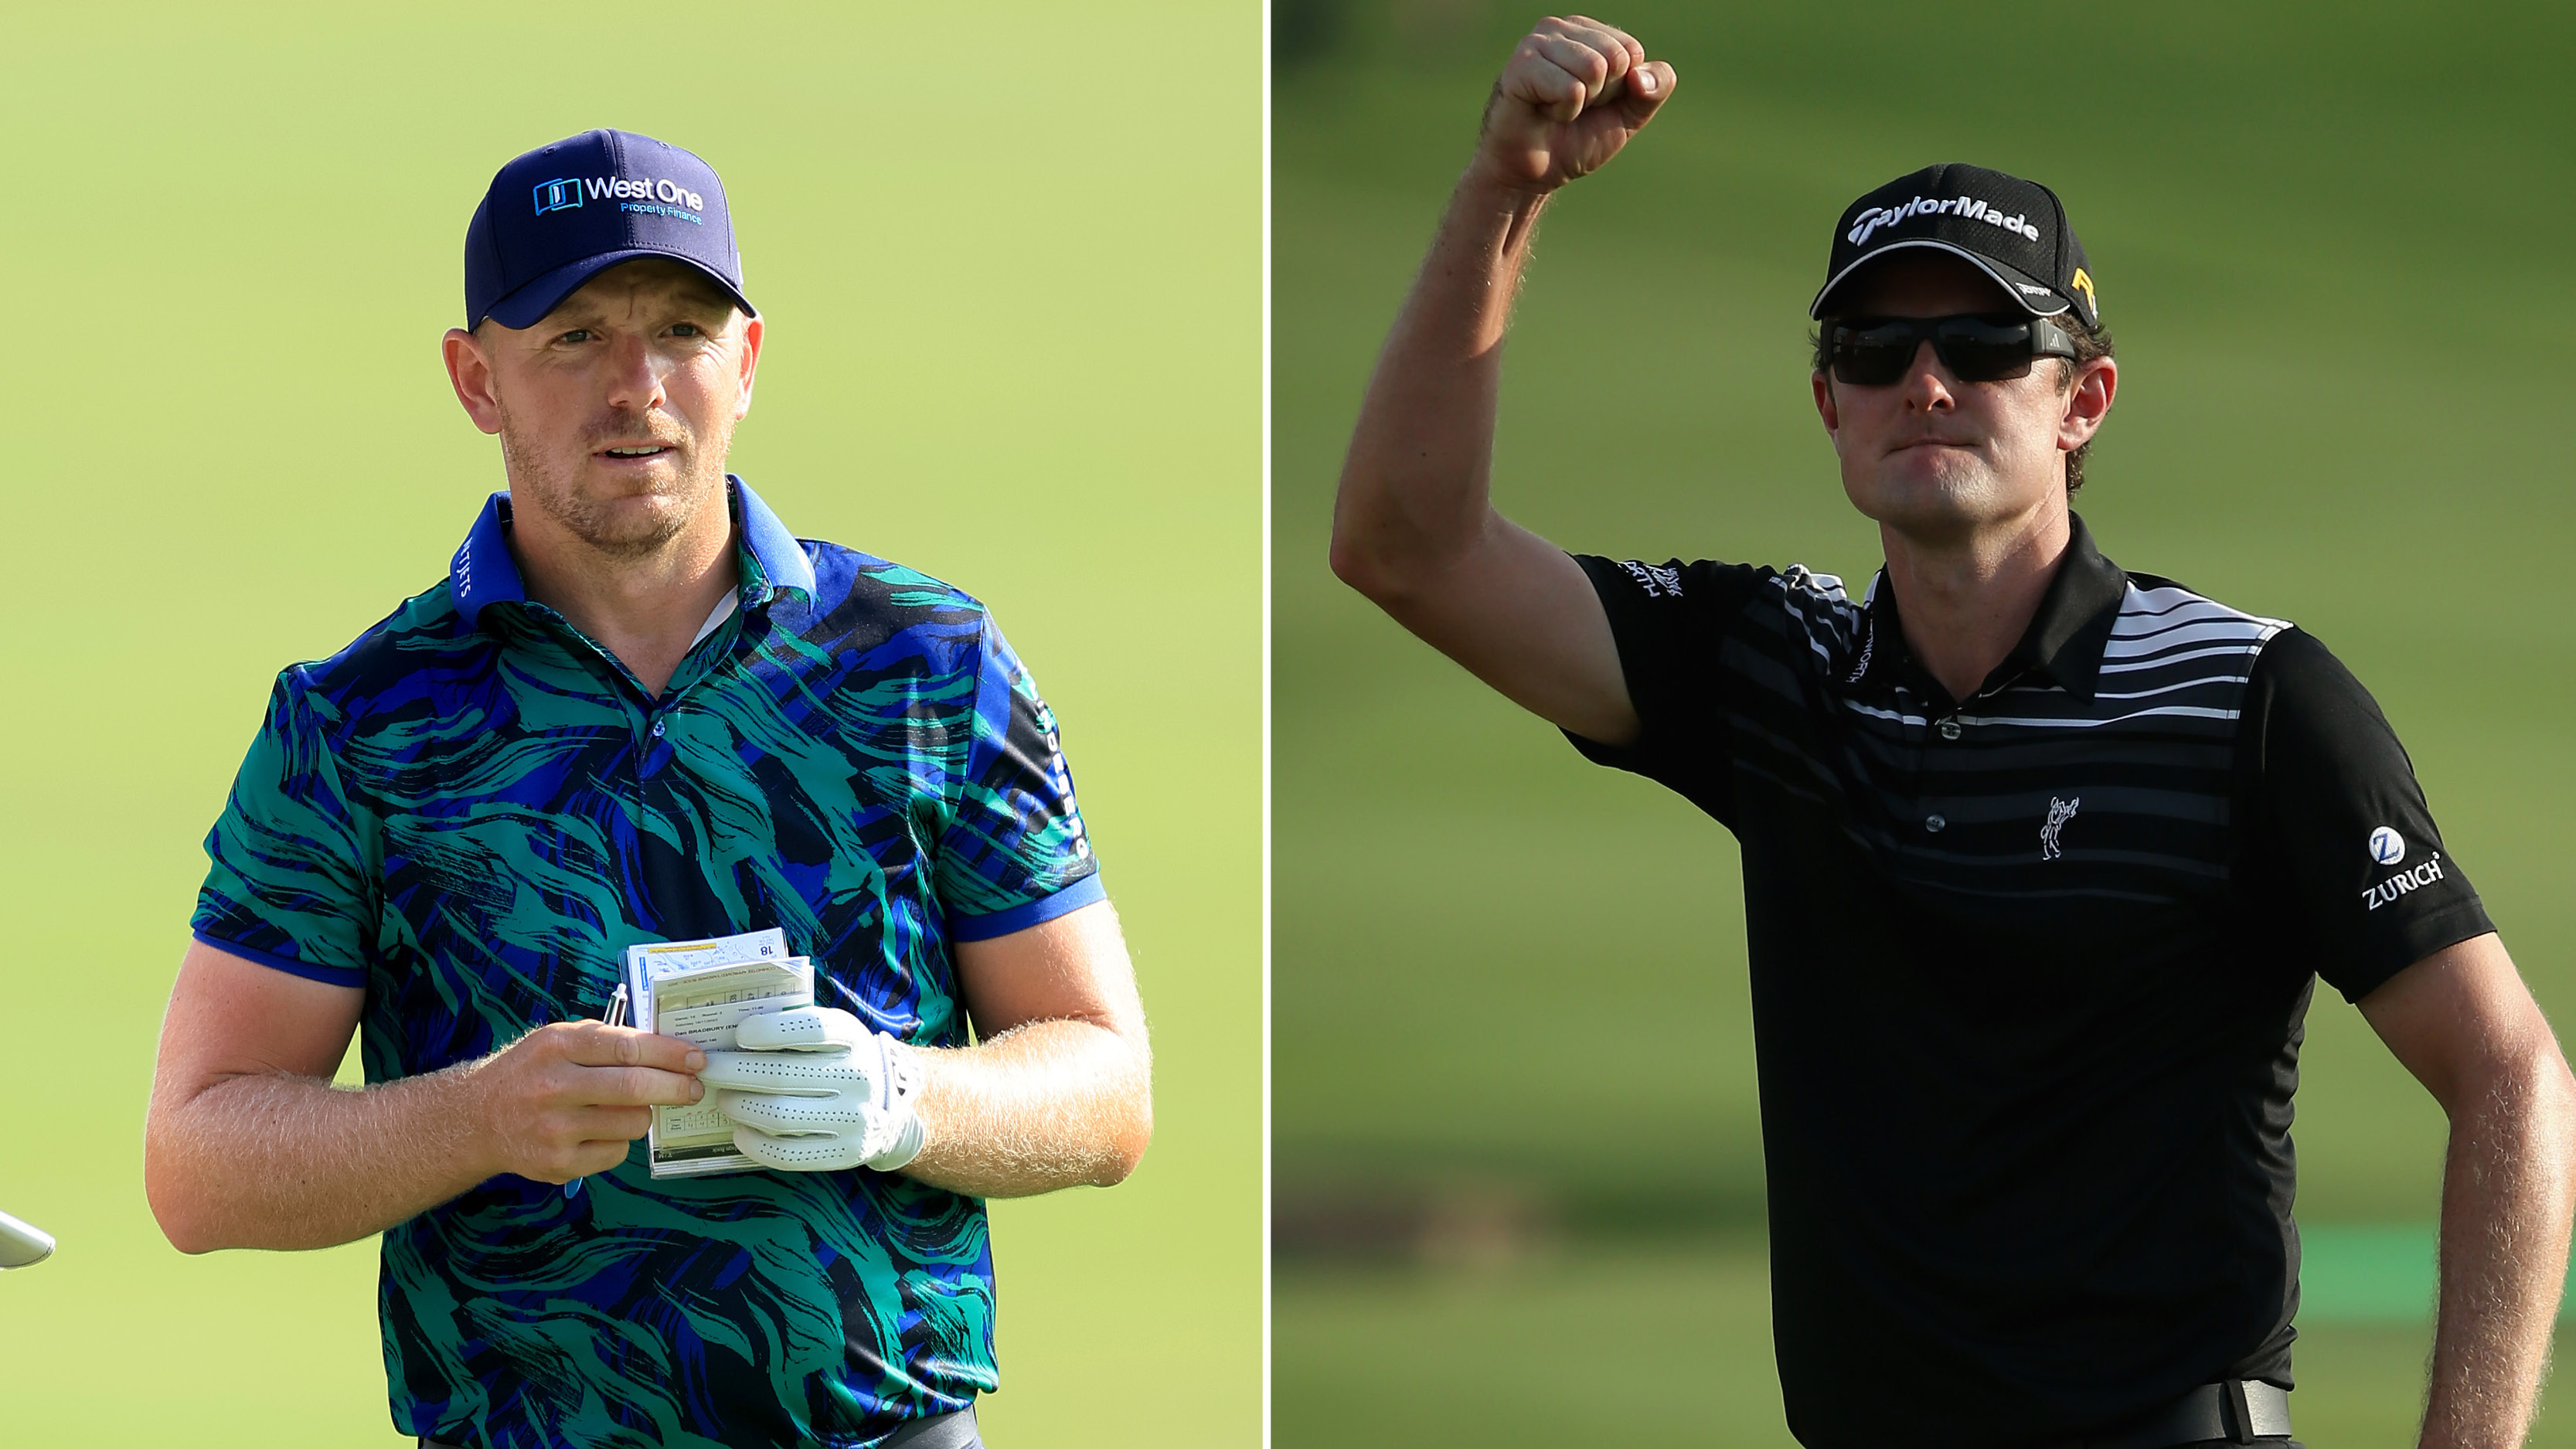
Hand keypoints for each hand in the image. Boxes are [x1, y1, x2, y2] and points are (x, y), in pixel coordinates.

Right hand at [471, 1022, 705, 1183]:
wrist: (474, 1120)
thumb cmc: (529, 1073)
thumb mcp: (556, 1041)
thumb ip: (604, 1041)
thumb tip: (667, 1049)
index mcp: (557, 1046)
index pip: (627, 1047)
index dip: (670, 1053)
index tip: (696, 1058)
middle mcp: (553, 1087)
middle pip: (635, 1088)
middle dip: (676, 1088)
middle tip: (694, 1088)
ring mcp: (554, 1129)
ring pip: (633, 1123)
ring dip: (643, 1115)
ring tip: (628, 1108)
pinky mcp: (557, 1164)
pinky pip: (616, 1152)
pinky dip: (619, 1141)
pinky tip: (599, 1132)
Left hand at [696, 1006, 926, 1172]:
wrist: (890, 1107)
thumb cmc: (843, 1061)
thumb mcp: (835, 1035)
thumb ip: (796, 1030)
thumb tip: (731, 1037)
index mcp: (854, 1038)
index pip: (810, 1030)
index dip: (769, 1031)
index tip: (740, 1034)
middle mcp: (858, 1077)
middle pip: (781, 1075)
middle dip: (733, 1072)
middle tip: (710, 1071)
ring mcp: (853, 1119)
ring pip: (779, 1116)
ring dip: (740, 1106)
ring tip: (724, 1099)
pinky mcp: (843, 1154)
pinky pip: (787, 1154)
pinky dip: (754, 1143)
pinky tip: (741, 1131)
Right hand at [1472, 15, 1675, 194]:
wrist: (1531, 174)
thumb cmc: (1574, 140)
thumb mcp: (1628, 115)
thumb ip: (1654, 89)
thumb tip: (1641, 76)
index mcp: (1587, 31)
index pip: (1631, 51)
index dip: (1619, 89)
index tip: (1591, 103)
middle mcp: (1560, 27)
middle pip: (1615, 57)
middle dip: (1601, 95)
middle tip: (1571, 108)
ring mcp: (1537, 42)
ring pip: (1594, 68)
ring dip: (1580, 104)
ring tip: (1555, 109)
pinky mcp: (1521, 65)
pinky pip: (1571, 89)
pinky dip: (1562, 111)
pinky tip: (1541, 111)